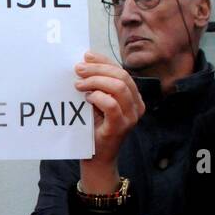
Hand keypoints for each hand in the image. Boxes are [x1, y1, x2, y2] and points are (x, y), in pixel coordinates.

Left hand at [75, 51, 143, 193]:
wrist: (96, 157)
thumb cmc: (95, 128)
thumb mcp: (97, 102)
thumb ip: (97, 85)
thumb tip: (84, 62)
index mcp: (133, 96)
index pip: (121, 71)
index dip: (103, 60)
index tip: (86, 57)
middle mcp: (136, 105)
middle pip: (121, 76)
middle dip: (97, 69)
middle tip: (78, 70)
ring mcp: (131, 117)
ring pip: (119, 87)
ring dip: (96, 81)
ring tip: (79, 85)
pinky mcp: (120, 127)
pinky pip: (112, 105)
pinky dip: (98, 97)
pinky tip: (87, 98)